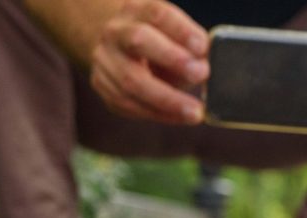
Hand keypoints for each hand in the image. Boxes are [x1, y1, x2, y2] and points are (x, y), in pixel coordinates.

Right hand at [90, 0, 209, 123]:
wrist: (118, 48)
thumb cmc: (158, 41)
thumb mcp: (176, 34)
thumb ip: (191, 47)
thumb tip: (203, 67)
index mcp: (137, 10)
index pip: (158, 14)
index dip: (181, 30)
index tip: (203, 46)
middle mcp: (116, 31)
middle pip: (138, 40)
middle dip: (172, 58)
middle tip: (201, 74)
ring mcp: (105, 59)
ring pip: (130, 81)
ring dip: (167, 100)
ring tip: (195, 112)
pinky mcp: (103, 86)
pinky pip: (129, 104)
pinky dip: (159, 114)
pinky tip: (181, 117)